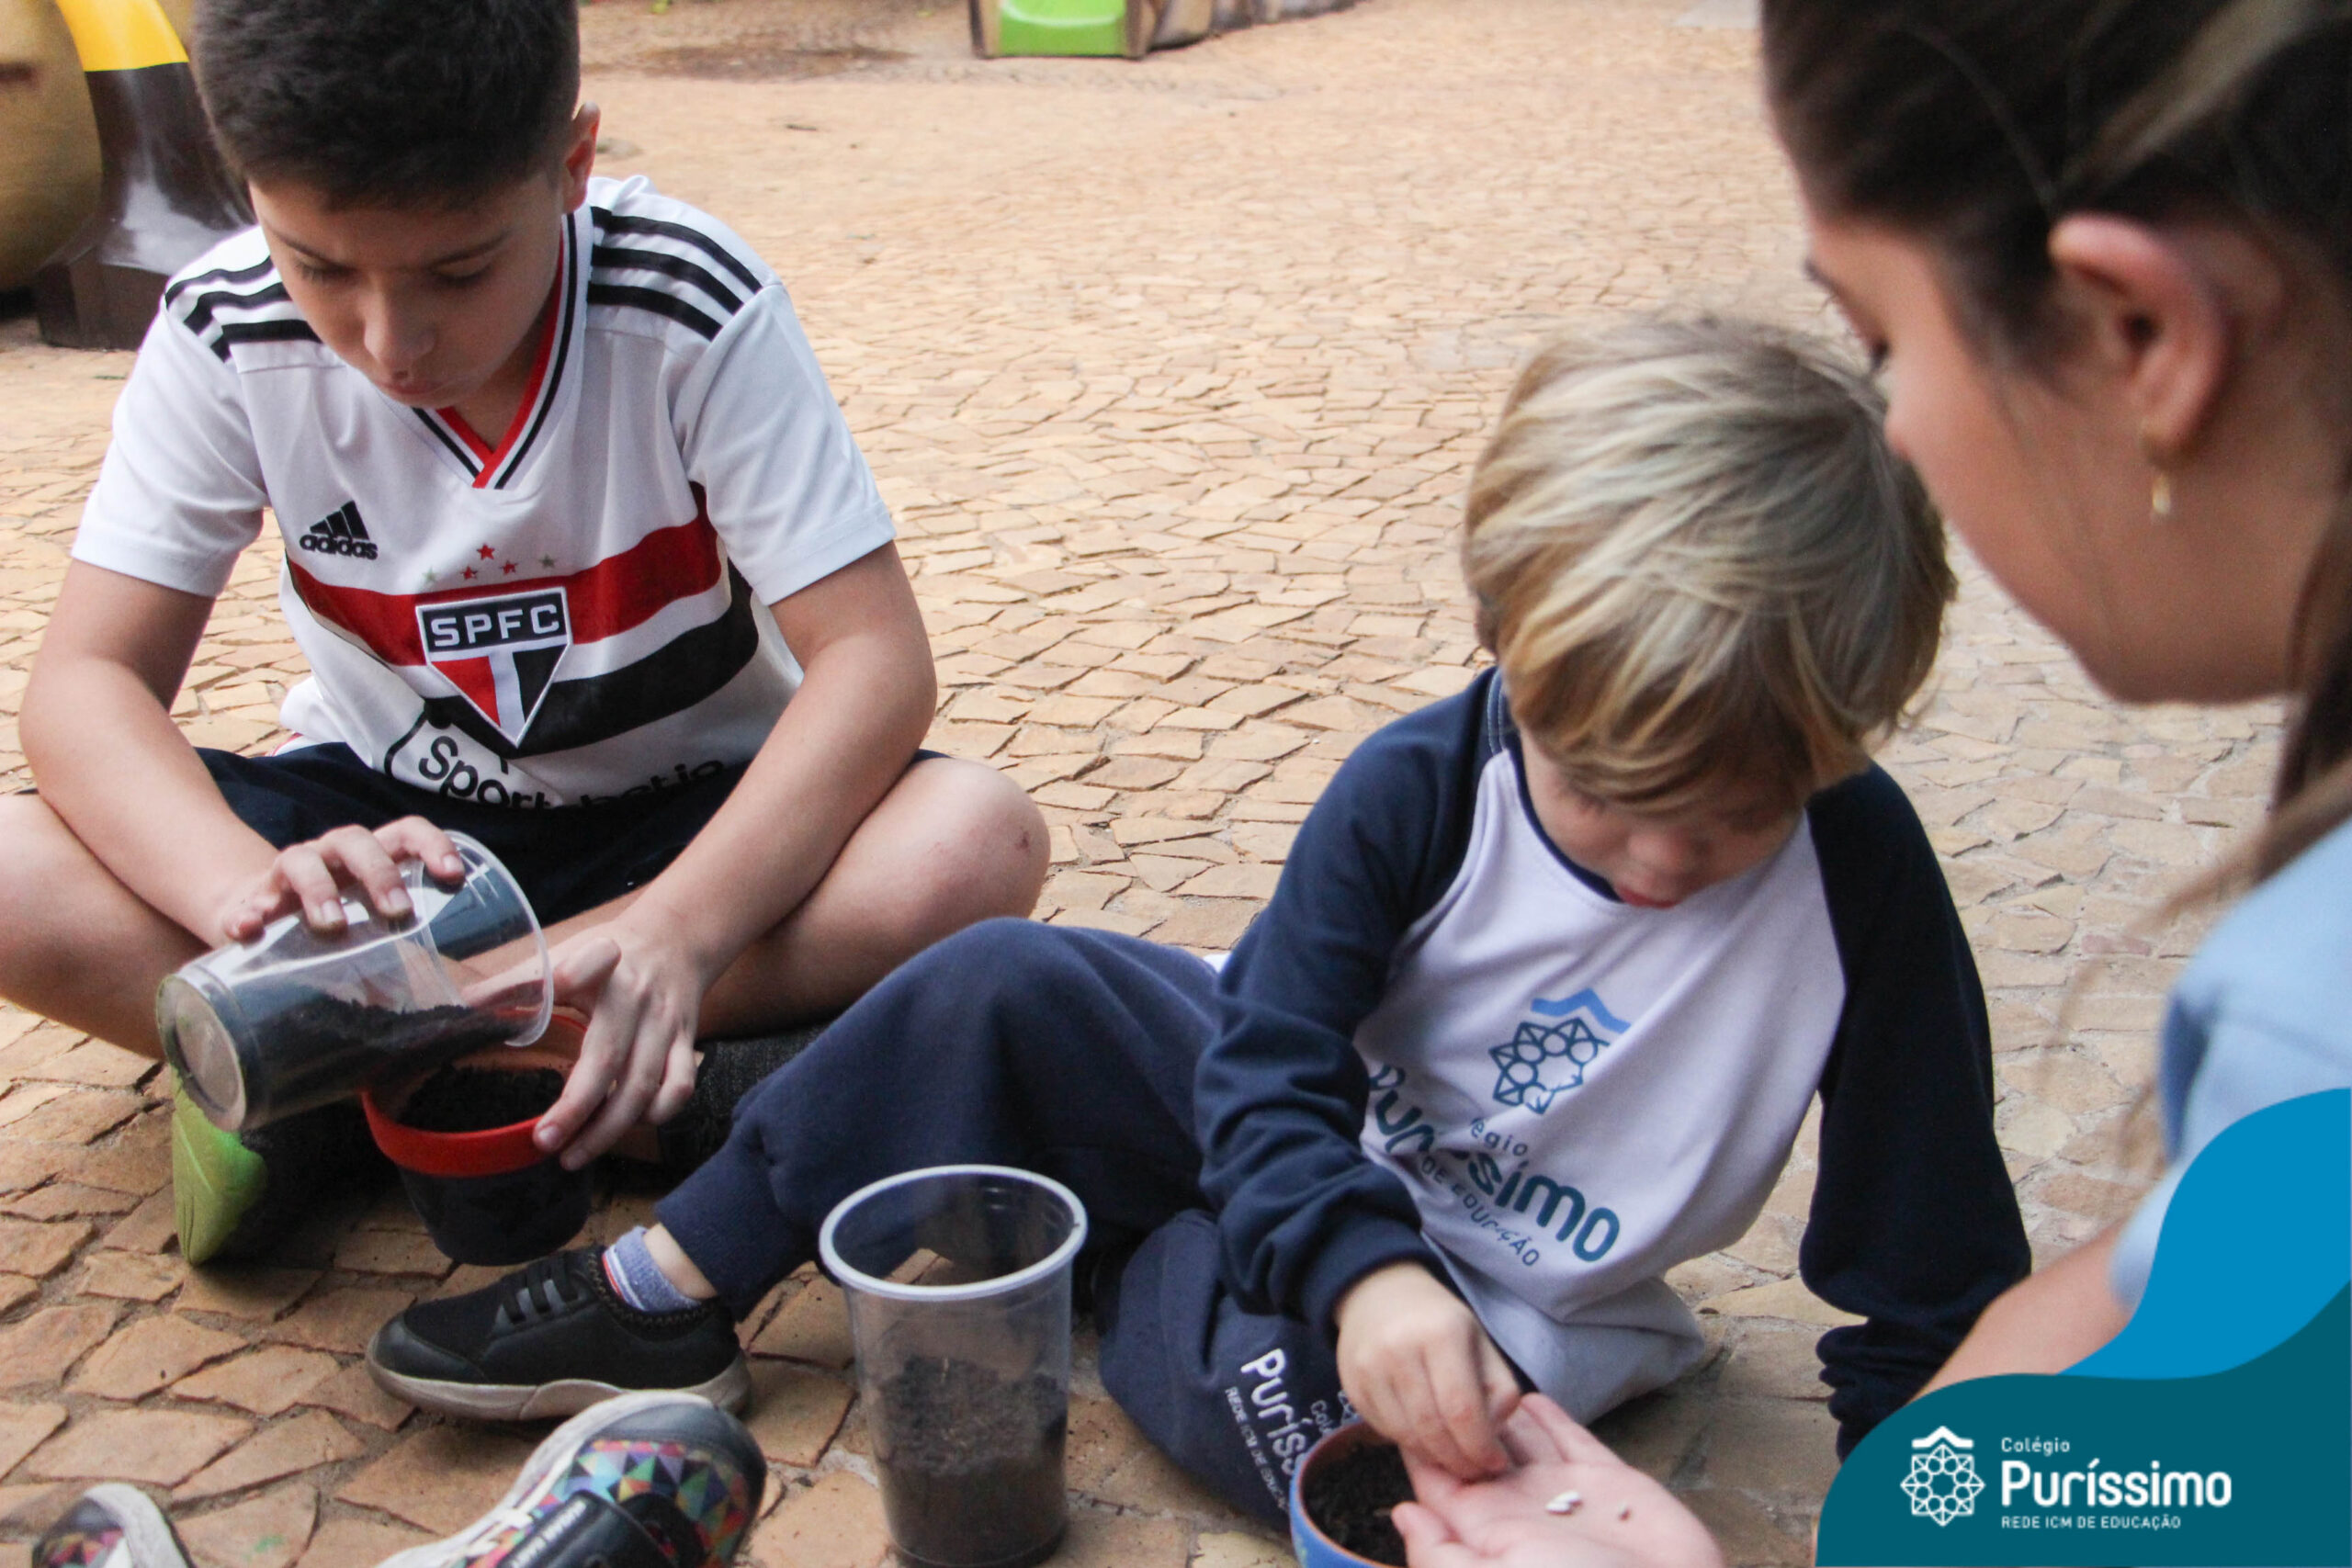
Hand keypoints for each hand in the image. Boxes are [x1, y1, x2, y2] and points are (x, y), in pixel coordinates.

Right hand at [213, 817, 462, 943]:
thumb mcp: (376, 932)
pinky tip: (250, 930)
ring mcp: (288, 874)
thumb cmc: (337, 924)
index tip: (453, 876)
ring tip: (332, 926)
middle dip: (380, 873)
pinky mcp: (248, 903)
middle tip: (398, 911)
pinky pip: (243, 904)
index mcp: (370, 857)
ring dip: (318, 890)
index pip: (405, 832)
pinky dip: (246, 914)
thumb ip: (414, 959)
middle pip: (354, 840)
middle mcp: (330, 855)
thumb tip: (467, 1006)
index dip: (432, 844)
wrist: (261, 920)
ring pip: (300, 861)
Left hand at [535, 909, 709, 1167]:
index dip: (559, 986)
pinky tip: (628, 1127)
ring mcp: (666, 1024)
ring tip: (574, 1155)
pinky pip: (679, 1088)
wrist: (677, 938)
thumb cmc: (609, 951)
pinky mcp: (687, 1041)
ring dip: (611, 1129)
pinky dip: (657, 1115)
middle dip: (578, 1110)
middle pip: (611, 1061)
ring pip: (646, 1087)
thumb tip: (462, 1007)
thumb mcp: (565, 952)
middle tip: (544, 1143)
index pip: (576, 977)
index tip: (545, 1001)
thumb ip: (518, 982)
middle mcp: (637, 1000)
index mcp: (600, 971)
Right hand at [1334, 1261, 1521, 1478]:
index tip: (1495, 1463)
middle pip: (1432, 1427)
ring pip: (1405, 1435)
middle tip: (1474, 1470)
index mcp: (1441, 1334)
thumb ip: (1498, 1388)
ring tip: (1452, 1456)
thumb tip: (1492, 1435)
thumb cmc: (1440, 1323)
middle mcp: (1400, 1349)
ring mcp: (1369, 1368)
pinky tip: (1424, 1437)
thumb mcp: (1480, 1343)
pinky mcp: (1351, 1384)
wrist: (1379, 1295)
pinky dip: (1408, 1442)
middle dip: (1458, 1460)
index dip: (1480, 1445)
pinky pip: (1384, 1430)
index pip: (1462, 1408)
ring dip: (1433, 1457)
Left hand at [1392, 1396, 1722, 1567]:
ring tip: (1474, 1372)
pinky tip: (1531, 1394)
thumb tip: (1401, 1515)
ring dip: (1500, 1410)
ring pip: (1523, 1440)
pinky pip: (1572, 1440)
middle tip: (1435, 1371)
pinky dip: (1552, 1418)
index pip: (1442, 1485)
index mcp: (1488, 1533)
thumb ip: (1443, 1554)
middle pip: (1479, 1453)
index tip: (1397, 1408)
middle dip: (1457, 1419)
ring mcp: (1566, 1494)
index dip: (1421, 1449)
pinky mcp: (1608, 1481)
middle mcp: (1522, 1510)